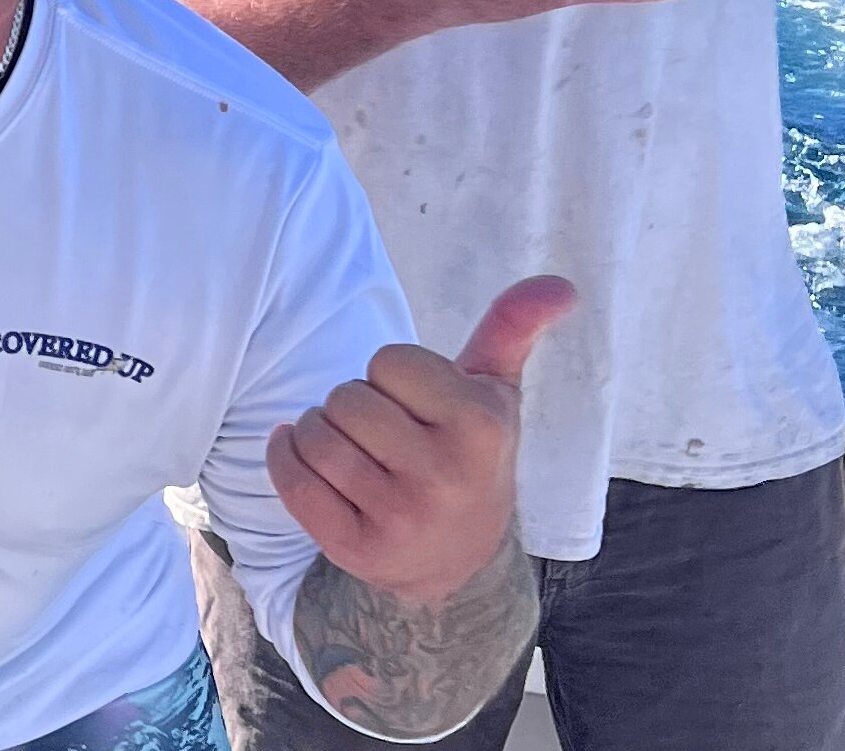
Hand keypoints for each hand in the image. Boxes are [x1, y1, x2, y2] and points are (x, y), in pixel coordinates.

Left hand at [271, 276, 576, 602]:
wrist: (459, 560)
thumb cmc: (468, 455)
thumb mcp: (494, 393)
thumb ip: (512, 330)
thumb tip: (559, 284)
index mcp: (481, 427)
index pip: (388, 360)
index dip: (392, 376)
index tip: (416, 404)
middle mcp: (445, 475)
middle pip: (344, 398)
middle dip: (353, 406)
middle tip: (384, 434)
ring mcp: (401, 517)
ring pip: (313, 435)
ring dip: (318, 432)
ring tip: (353, 451)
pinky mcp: (357, 549)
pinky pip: (290, 478)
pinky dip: (286, 458)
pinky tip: (311, 464)